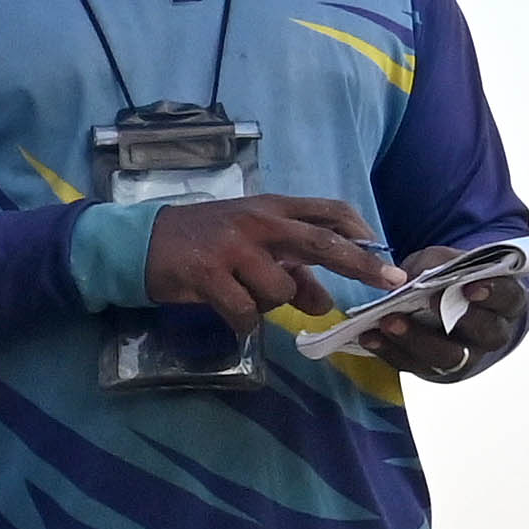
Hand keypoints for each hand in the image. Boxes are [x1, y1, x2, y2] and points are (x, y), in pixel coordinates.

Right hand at [140, 192, 392, 332]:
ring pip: (281, 290)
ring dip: (269, 303)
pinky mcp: (208, 274)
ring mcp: (233, 247)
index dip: (361, 233)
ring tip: (241, 294)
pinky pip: (245, 311)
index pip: (330, 212)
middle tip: (390, 281)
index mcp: (272, 208)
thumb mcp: (249, 246)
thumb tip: (324, 303)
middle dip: (361, 264)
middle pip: (323, 243)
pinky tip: (228, 313)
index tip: (382, 255)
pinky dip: (242, 320)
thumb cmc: (202, 242)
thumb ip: (290, 270)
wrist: (139, 242)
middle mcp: (258, 222)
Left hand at [358, 242, 528, 383]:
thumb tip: (415, 275)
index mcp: (506, 301)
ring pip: (448, 356)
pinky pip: (415, 365)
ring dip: (416, 339)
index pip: (508, 298)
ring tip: (388, 322)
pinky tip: (370, 337)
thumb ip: (437, 262)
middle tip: (429, 301)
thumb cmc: (451, 279)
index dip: (493, 293)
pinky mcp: (437, 370)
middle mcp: (492, 333)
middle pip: (484, 332)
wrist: (442, 307)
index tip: (470, 286)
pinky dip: (390, 351)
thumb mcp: (445, 261)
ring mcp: (466, 356)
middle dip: (457, 318)